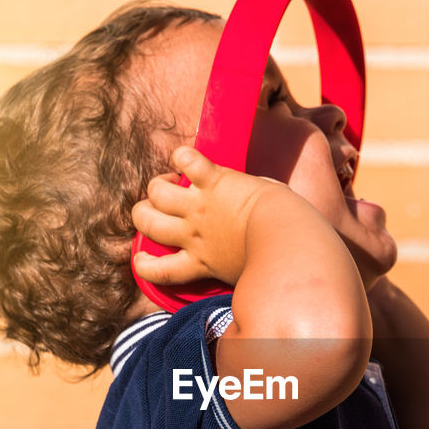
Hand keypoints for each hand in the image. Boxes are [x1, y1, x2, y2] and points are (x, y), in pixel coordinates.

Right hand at [130, 146, 291, 287]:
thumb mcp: (244, 273)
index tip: (143, 258)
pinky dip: (183, 155)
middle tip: (166, 207)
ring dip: (160, 184)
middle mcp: (193, 235)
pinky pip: (186, 160)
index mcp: (201, 262)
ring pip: (156, 192)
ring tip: (174, 180)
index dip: (144, 265)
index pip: (158, 272)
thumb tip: (240, 257)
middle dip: (144, 213)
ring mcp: (200, 207)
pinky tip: (186, 158)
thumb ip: (231, 264)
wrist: (285, 242)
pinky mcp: (214, 182)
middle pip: (146, 223)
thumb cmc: (275, 262)